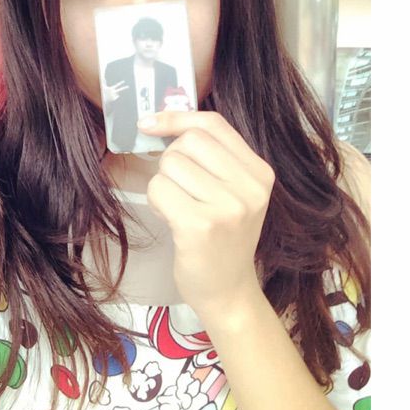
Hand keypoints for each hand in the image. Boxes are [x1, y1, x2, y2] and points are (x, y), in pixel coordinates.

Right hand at [103, 80, 129, 104]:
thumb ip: (104, 82)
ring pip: (116, 93)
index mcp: (111, 88)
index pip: (117, 85)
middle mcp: (113, 92)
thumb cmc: (102, 92)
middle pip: (120, 89)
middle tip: (128, 86)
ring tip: (109, 94)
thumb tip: (103, 78)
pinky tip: (110, 97)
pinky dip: (113, 96)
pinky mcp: (114, 98)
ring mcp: (114, 95)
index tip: (124, 81)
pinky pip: (115, 96)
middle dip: (124, 88)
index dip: (120, 83)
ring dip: (113, 93)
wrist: (102, 99)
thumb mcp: (103, 87)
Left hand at [137, 111, 274, 318]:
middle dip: (171, 160)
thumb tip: (159, 120)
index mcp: (260, 172)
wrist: (228, 292)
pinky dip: (156, 201)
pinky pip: (158, 189)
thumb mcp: (233, 193)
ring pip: (169, 164)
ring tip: (179, 207)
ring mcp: (227, 207)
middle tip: (180, 187)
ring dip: (163, 184)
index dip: (177, 117)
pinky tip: (172, 219)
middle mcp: (250, 187)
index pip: (213, 124)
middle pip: (188, 141)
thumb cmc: (223, 237)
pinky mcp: (200, 225)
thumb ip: (211, 157)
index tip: (150, 122)